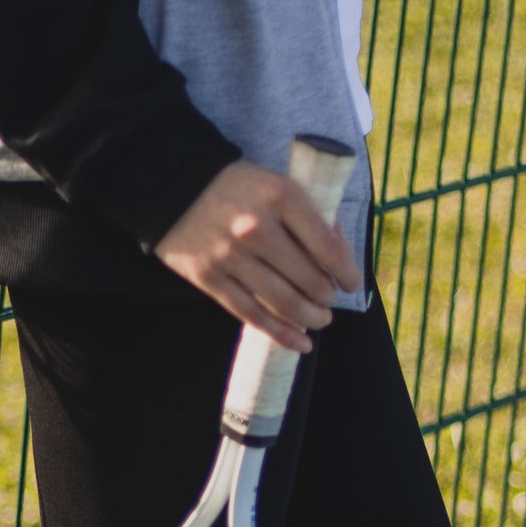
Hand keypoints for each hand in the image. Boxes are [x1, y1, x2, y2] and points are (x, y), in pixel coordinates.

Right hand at [154, 160, 360, 351]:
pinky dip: (282, 334)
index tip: (352, 283)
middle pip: (310, 281)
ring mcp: (231, 257)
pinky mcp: (210, 278)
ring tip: (320, 319)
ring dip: (311, 318)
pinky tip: (300, 343)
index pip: (329, 248)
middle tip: (329, 300)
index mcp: (281, 197)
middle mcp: (256, 228)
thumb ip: (311, 214)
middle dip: (327, 298)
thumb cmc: (236, 186)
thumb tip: (341, 254)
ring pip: (285, 303)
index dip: (348, 273)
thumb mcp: (277, 183)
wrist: (173, 186)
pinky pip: (253, 315)